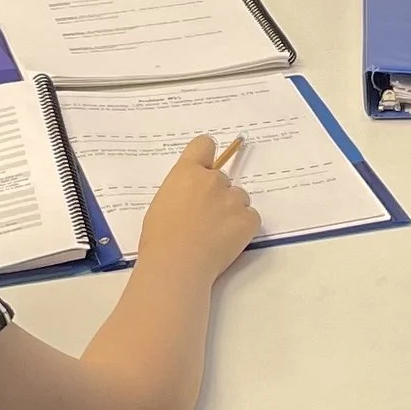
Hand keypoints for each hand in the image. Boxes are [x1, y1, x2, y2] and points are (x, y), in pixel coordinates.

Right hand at [135, 133, 259, 284]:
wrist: (176, 264)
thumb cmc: (159, 238)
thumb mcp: (162, 202)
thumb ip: (181, 190)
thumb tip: (191, 196)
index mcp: (187, 172)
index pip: (204, 144)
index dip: (206, 156)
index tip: (205, 168)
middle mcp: (213, 179)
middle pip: (223, 178)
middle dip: (217, 193)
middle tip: (204, 217)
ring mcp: (233, 199)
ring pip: (239, 197)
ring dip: (231, 209)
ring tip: (215, 232)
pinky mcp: (248, 219)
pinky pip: (251, 217)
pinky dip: (243, 227)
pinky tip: (226, 240)